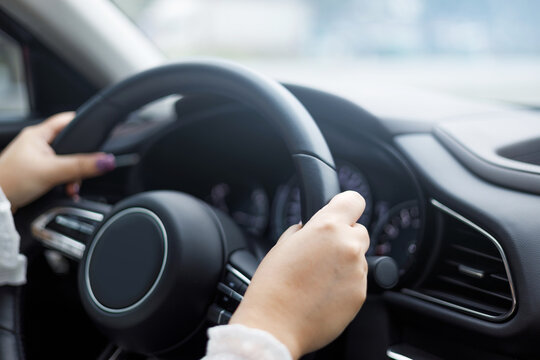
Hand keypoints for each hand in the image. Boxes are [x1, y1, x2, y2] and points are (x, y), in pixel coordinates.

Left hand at [0, 112, 115, 210]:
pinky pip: (58, 174)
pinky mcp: (34, 174)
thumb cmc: (10, 182)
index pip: (68, 120)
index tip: (99, 135)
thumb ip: (80, 166)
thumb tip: (106, 160)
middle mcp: (36, 144)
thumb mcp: (51, 171)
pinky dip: (64, 183)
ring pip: (65, 162)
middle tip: (81, 174)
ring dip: (72, 176)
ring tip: (70, 188)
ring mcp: (35, 159)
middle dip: (80, 162)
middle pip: (70, 146)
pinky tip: (65, 192)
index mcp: (37, 134)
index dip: (84, 126)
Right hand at [230, 191, 368, 358]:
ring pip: (359, 258)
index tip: (341, 212)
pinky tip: (324, 292)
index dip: (346, 206)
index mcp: (327, 227)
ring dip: (345, 263)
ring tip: (319, 278)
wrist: (275, 324)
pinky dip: (346, 284)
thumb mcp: (283, 244)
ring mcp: (357, 271)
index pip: (354, 200)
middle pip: (360, 231)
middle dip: (345, 238)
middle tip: (323, 253)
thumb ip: (304, 230)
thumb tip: (310, 228)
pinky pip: (358, 281)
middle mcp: (347, 246)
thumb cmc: (273, 285)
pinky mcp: (361, 294)